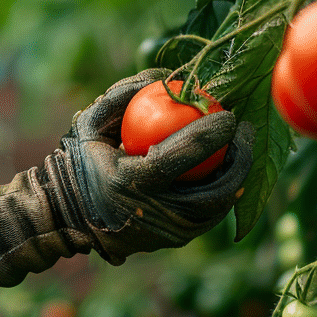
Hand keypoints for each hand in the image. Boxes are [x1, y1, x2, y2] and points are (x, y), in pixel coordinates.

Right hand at [0, 69, 253, 285]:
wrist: (70, 216)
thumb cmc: (81, 162)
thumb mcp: (90, 123)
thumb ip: (123, 94)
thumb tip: (165, 75)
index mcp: (130, 182)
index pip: (182, 156)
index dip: (211, 134)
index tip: (229, 113)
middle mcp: (154, 214)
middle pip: (215, 190)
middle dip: (240, 158)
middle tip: (246, 129)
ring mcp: (168, 233)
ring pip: (219, 206)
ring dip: (239, 174)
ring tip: (243, 146)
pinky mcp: (176, 240)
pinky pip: (211, 215)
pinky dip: (225, 190)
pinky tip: (233, 166)